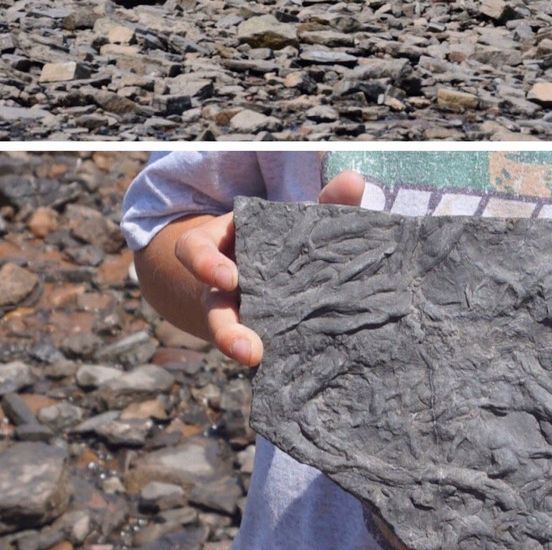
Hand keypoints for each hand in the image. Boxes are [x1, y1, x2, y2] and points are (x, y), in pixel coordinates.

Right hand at [171, 170, 365, 366]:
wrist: (266, 276)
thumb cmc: (280, 241)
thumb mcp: (294, 220)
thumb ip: (325, 202)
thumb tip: (354, 180)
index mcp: (222, 249)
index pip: (196, 252)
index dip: (206, 264)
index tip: (228, 278)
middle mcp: (223, 288)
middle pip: (214, 313)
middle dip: (228, 332)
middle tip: (249, 350)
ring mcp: (237, 316)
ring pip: (230, 338)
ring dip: (243, 352)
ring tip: (259, 365)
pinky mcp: (257, 339)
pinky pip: (255, 352)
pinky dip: (268, 360)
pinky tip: (282, 371)